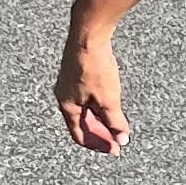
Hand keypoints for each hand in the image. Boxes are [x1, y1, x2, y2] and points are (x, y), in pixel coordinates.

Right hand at [55, 26, 131, 154]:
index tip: (114, 149)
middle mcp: (63, 96)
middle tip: (118, 140)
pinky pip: (86, 97)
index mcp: (67, 106)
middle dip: (101, 134)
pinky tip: (111, 105)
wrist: (88, 35)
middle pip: (82, 123)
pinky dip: (98, 106)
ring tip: (117, 125)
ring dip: (100, 120)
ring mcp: (68, 84)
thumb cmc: (95, 67)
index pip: (79, 135)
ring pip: (85, 110)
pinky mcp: (76, 73)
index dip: (97, 145)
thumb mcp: (109, 100)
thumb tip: (121, 140)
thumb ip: (116, 122)